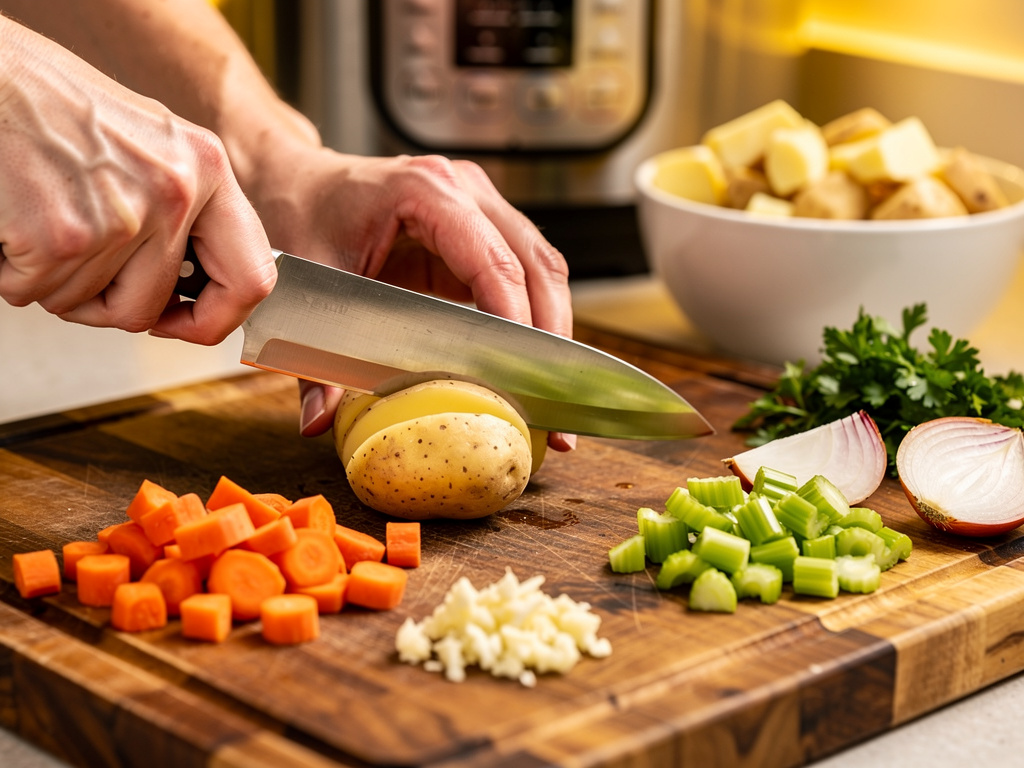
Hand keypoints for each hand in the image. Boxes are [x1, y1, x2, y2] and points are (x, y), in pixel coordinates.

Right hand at [0, 18, 276, 344]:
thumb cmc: (55, 103)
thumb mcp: (153, 146)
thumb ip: (187, 211)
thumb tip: (203, 285)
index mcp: (208, 169)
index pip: (253, 279)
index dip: (217, 318)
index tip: (187, 322)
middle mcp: (176, 193)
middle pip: (150, 308)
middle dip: (106, 304)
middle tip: (78, 268)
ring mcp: (122, 217)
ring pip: (86, 304)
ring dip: (52, 280)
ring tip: (40, 219)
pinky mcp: (62, 236)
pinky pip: (34, 293)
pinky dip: (12, 272)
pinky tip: (13, 222)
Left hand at [243, 147, 575, 450]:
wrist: (295, 179)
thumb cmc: (300, 212)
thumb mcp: (304, 282)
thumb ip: (311, 357)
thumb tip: (319, 420)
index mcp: (423, 189)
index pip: (491, 258)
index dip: (514, 318)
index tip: (520, 375)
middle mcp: (463, 190)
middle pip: (534, 263)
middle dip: (550, 336)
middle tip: (553, 402)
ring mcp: (479, 205)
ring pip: (541, 268)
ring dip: (553, 331)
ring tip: (554, 395)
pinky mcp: (481, 231)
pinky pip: (523, 275)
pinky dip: (534, 320)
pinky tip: (532, 368)